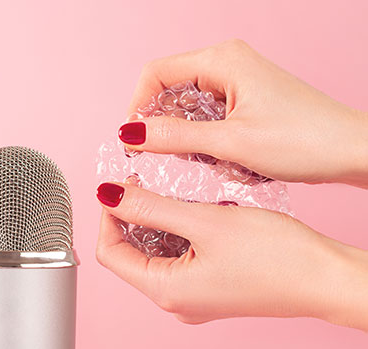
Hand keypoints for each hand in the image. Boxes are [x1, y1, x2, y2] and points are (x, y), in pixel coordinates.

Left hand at [95, 182, 367, 329]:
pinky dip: (181, 231)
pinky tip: (196, 208)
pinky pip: (181, 257)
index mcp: (165, 292)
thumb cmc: (278, 256)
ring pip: (158, 252)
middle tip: (145, 181)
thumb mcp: (205, 221)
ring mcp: (194, 297)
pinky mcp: (212, 288)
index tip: (118, 184)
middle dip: (134, 215)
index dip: (109, 215)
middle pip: (132, 253)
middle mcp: (175, 301)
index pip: (110, 253)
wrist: (329, 278)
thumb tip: (108, 194)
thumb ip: (151, 207)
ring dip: (159, 220)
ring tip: (173, 190)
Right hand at [121, 39, 367, 187]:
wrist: (351, 150)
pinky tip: (217, 158)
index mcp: (222, 60)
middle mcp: (227, 62)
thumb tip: (130, 135)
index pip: (155, 73)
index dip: (137, 107)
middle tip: (163, 157)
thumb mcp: (230, 143)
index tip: (133, 142)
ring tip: (200, 160)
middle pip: (169, 89)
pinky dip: (203, 137)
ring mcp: (238, 79)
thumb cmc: (304, 140)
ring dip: (184, 134)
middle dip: (161, 124)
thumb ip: (174, 137)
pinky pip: (207, 114)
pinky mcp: (246, 98)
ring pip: (187, 105)